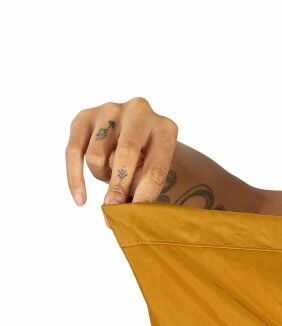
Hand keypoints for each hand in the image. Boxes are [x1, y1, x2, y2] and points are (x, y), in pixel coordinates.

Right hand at [65, 96, 178, 223]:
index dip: (145, 194)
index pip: (155, 167)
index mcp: (165, 129)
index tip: (135, 215)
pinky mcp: (84, 116)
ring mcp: (110, 110)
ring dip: (103, 176)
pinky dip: (75, 179)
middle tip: (114, 208)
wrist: (138, 137)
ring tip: (113, 177)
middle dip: (119, 185)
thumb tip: (118, 214)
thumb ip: (142, 189)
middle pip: (126, 153)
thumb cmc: (150, 162)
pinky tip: (81, 200)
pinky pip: (73, 152)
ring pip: (96, 156)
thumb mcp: (155, 173)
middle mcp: (139, 112)